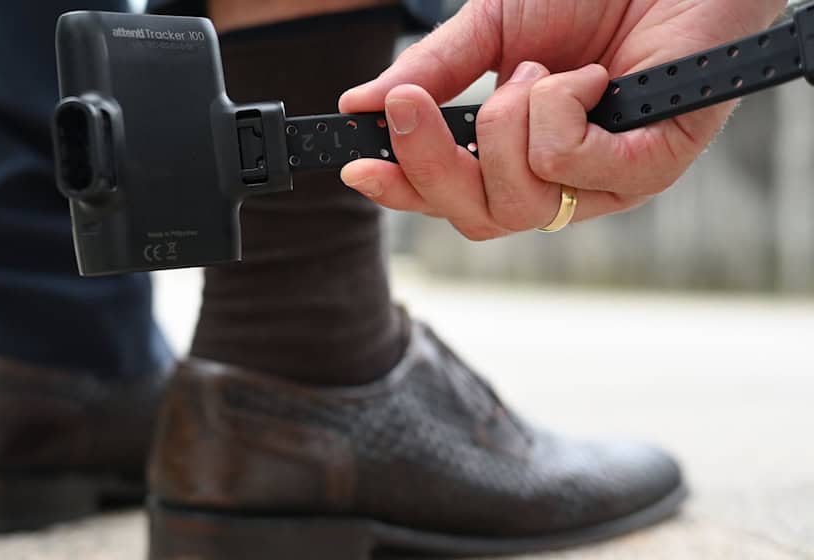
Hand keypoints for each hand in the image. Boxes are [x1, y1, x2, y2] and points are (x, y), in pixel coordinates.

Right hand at [338, 0, 785, 239]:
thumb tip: (361, 107)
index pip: (452, 199)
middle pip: (476, 220)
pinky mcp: (649, 169)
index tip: (357, 168)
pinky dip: (559, 111)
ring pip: (518, 202)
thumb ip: (432, 73)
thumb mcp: (490, 28)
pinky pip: (566, 167)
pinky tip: (589, 77)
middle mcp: (560, 183)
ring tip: (540, 70)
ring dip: (509, 123)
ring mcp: (604, 184)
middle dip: (436, 164)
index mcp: (520, 157)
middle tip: (417, 105)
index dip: (403, 191)